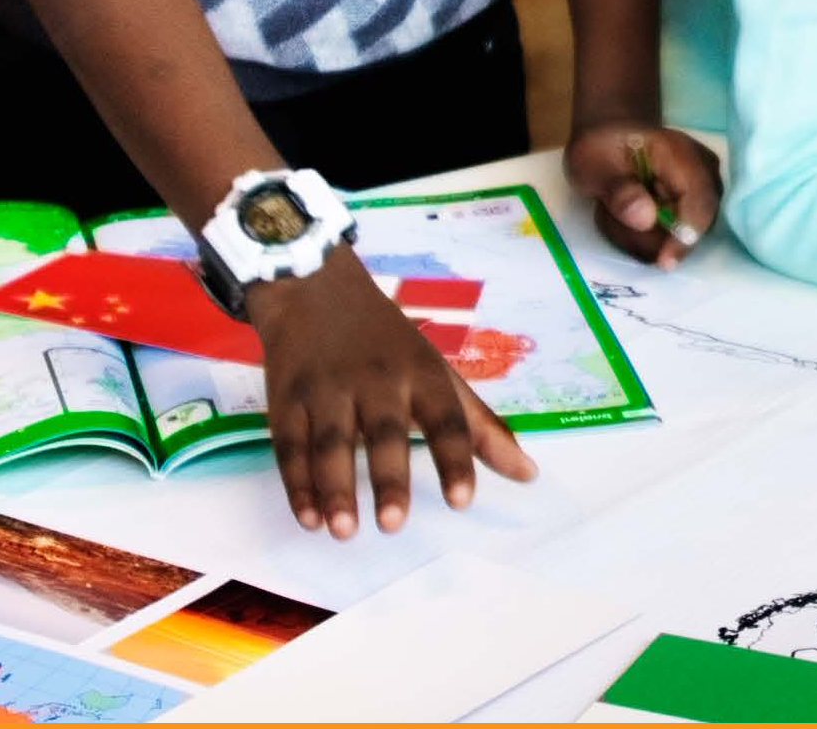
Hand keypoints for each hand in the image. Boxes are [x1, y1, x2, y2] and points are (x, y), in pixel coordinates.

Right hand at [249, 261, 533, 536]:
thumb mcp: (436, 370)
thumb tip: (529, 475)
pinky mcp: (286, 397)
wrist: (312, 285)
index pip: (445, 418)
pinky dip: (296, 483)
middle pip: (383, 431)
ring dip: (334, 488)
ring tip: (342, 531)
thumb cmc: (386, 340)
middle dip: (388, 477)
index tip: (461, 501)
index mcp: (421, 372)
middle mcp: (376, 379)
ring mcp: (327, 387)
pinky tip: (307, 517)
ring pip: (330, 442)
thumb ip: (480, 426)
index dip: (456, 458)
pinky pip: (291, 444)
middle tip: (393, 525)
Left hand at [570, 120, 723, 264]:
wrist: (609, 139)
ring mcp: (702, 193)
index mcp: (683, 156)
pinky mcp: (693, 210)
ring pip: (680, 238)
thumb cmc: (601, 148)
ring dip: (641, 237)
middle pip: (694, 227)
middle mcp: (704, 174)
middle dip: (651, 237)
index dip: (686, 236)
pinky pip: (673, 239)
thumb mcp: (594, 164)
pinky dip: (644, 237)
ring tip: (611, 211)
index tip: (663, 261)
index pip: (700, 202)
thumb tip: (646, 219)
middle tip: (609, 216)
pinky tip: (623, 217)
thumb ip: (619, 190)